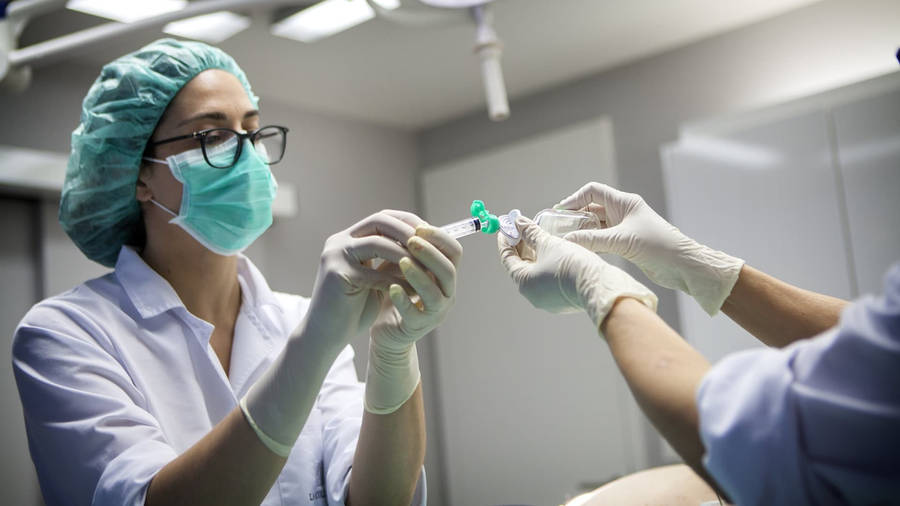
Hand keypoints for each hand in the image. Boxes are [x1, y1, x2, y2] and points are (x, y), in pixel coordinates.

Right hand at [305, 210, 423, 349]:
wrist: (325, 335)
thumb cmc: (353, 308)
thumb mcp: (375, 277)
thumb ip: (390, 259)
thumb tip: (425, 246)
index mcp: (347, 239)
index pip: (382, 218)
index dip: (407, 223)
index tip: (430, 236)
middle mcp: (338, 242)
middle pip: (379, 222)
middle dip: (408, 232)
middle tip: (430, 248)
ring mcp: (335, 256)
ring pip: (377, 244)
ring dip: (405, 256)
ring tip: (426, 270)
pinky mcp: (336, 275)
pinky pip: (374, 274)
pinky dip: (396, 282)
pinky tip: (412, 292)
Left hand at [366, 224, 461, 413]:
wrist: (385, 329)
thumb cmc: (395, 292)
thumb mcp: (403, 266)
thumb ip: (408, 248)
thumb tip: (407, 219)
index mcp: (445, 275)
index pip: (454, 252)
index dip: (440, 238)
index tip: (420, 227)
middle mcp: (446, 293)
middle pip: (448, 271)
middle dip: (430, 253)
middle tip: (411, 240)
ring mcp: (435, 312)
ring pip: (435, 292)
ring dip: (419, 274)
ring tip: (401, 261)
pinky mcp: (418, 327)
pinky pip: (415, 313)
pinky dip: (404, 299)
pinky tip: (390, 288)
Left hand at [498, 215, 656, 329]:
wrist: (600, 286)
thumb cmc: (573, 266)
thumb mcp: (549, 243)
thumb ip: (531, 233)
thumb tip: (519, 223)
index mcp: (524, 282)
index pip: (507, 258)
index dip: (506, 240)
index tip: (506, 227)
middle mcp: (532, 294)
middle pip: (521, 266)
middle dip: (522, 246)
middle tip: (524, 229)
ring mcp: (547, 300)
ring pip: (536, 273)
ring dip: (535, 255)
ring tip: (540, 237)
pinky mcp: (562, 300)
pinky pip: (548, 280)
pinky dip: (547, 265)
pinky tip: (554, 252)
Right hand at [557, 182, 743, 314]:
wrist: (682, 266)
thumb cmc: (658, 246)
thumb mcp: (622, 241)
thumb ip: (593, 239)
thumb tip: (567, 239)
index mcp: (624, 202)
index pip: (593, 192)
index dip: (574, 199)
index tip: (559, 212)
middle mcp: (623, 212)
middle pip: (591, 209)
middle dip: (574, 217)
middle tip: (557, 228)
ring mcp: (624, 228)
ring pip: (595, 226)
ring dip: (581, 232)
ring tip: (565, 240)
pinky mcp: (625, 243)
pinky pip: (601, 240)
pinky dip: (590, 243)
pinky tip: (580, 250)